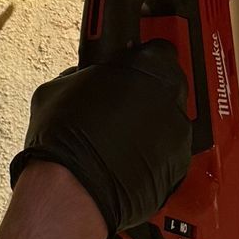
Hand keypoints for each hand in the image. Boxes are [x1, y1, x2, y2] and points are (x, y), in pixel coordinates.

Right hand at [10, 41, 196, 238]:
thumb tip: (79, 79)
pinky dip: (153, 157)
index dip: (140, 62)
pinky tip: (127, 162)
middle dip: (146, 95)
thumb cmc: (65, 139)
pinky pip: (168, 154)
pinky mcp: (179, 166)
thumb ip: (80, 76)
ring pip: (168, 122)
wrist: (72, 189)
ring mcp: (178, 132)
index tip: (129, 70)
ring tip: (120, 141)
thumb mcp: (58, 88)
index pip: (157, 50)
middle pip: (166, 87)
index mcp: (147, 65)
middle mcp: (170, 96)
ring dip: (151, 128)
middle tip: (119, 108)